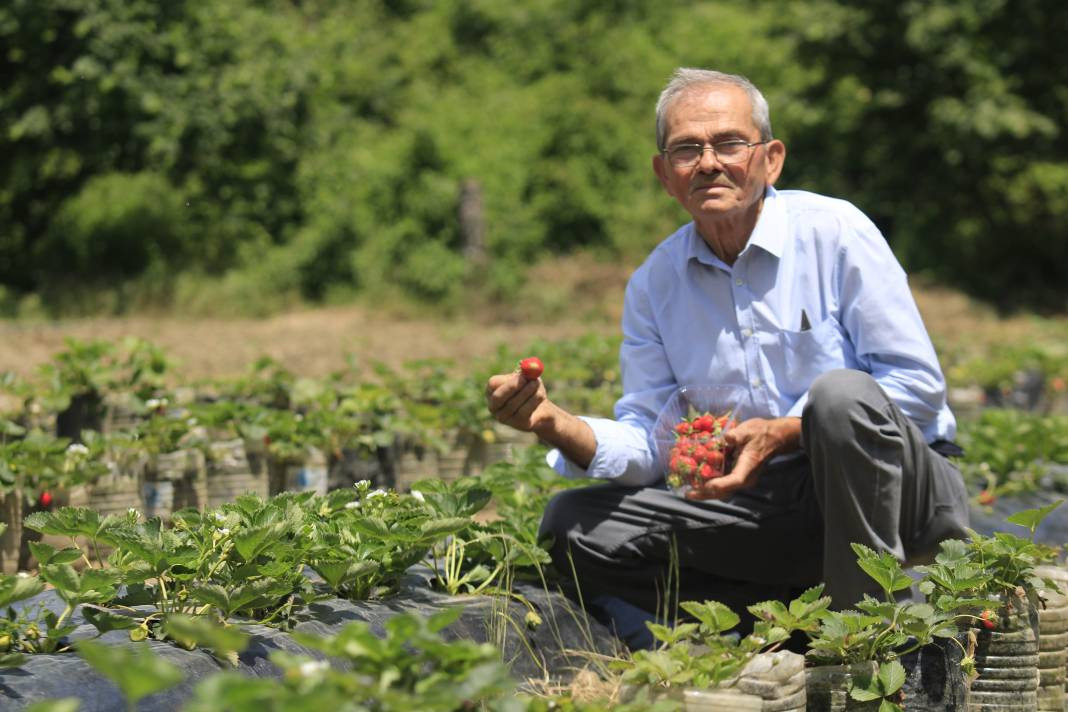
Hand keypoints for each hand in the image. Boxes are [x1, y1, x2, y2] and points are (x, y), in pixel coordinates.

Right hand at [485, 371, 553, 433]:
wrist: (541, 409)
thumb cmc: (530, 389)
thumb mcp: (529, 378)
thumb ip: (527, 372)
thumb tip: (528, 367)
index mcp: (492, 391)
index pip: (492, 384)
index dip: (507, 380)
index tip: (522, 376)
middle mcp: (494, 406)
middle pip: (498, 397)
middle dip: (513, 387)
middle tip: (527, 380)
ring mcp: (504, 417)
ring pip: (513, 404)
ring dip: (529, 391)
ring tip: (537, 384)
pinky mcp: (517, 424)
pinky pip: (524, 411)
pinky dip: (534, 401)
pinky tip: (541, 396)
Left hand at [685, 416, 800, 500]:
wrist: (774, 437)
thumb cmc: (761, 433)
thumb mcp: (748, 430)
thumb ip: (736, 435)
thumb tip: (725, 437)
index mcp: (747, 468)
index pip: (733, 481)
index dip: (718, 485)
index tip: (703, 485)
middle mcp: (744, 478)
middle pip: (724, 491)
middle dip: (705, 494)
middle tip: (687, 494)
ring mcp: (741, 478)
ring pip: (722, 490)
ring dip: (705, 491)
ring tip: (688, 490)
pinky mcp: (737, 475)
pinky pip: (723, 484)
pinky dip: (710, 484)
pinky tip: (697, 481)